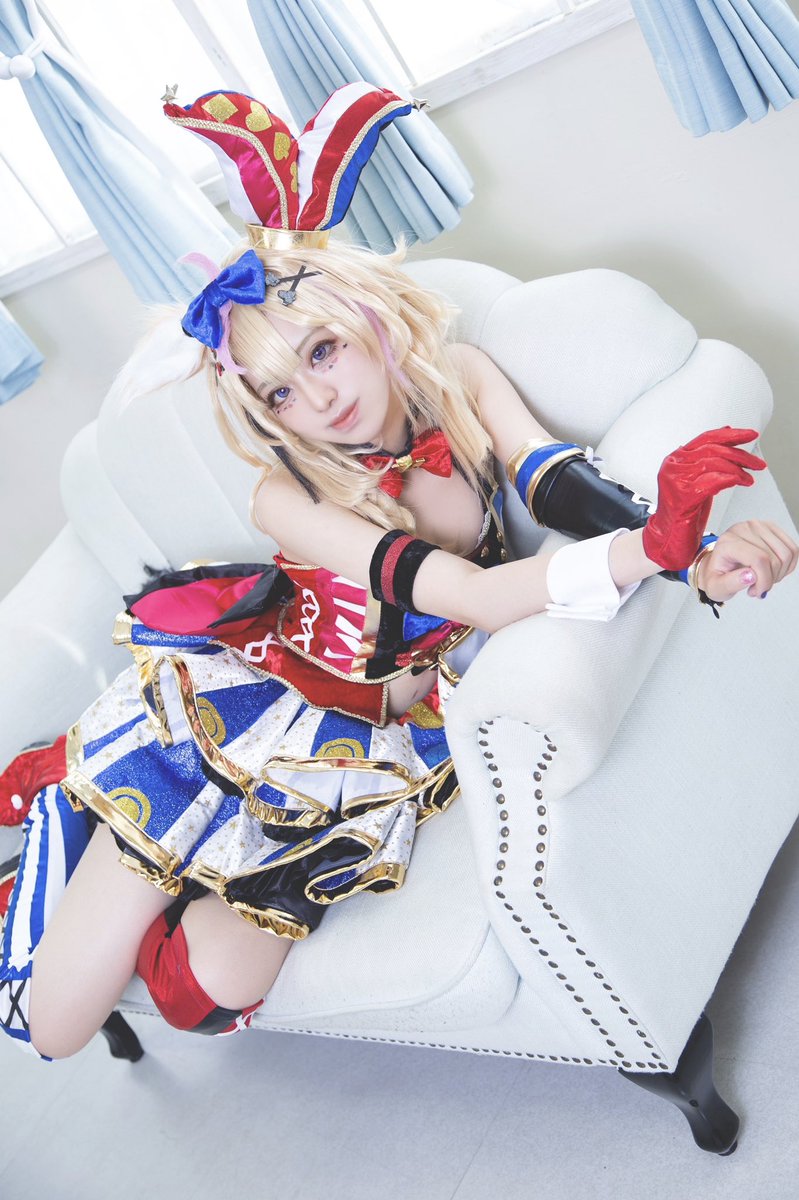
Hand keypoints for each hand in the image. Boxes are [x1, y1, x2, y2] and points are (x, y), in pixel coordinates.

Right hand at [642, 427, 765, 570]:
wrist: (667, 538)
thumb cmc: (683, 513)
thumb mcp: (697, 481)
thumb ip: (708, 463)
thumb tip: (727, 441)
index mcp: (676, 459)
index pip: (706, 438)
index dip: (730, 435)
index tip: (750, 435)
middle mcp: (674, 466)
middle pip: (713, 449)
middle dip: (740, 455)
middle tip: (757, 463)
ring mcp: (676, 480)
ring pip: (714, 463)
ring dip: (738, 470)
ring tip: (749, 479)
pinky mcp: (683, 496)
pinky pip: (712, 481)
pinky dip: (730, 479)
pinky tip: (740, 482)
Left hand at [697, 520, 798, 601]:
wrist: (717, 564)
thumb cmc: (717, 574)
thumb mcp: (716, 587)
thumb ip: (730, 583)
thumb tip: (750, 576)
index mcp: (728, 542)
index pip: (759, 559)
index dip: (764, 580)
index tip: (756, 591)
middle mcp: (743, 529)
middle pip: (774, 558)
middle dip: (770, 580)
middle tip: (758, 587)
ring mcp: (758, 526)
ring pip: (787, 554)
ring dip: (780, 573)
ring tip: (764, 579)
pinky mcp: (770, 528)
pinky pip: (792, 549)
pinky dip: (787, 565)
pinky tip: (772, 571)